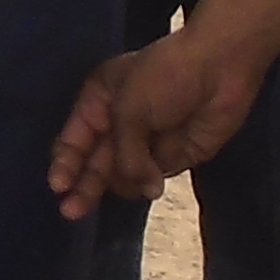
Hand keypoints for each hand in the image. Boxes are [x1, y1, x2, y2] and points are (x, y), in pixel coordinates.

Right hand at [50, 23, 264, 217]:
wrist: (220, 67)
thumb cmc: (165, 77)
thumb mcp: (129, 110)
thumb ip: (123, 155)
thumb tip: (143, 190)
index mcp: (99, 101)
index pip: (74, 140)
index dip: (65, 164)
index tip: (59, 187)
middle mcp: (118, 124)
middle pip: (95, 163)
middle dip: (85, 186)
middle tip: (72, 212)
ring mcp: (145, 142)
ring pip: (122, 176)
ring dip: (123, 183)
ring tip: (134, 181)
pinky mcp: (172, 157)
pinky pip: (150, 179)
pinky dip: (148, 183)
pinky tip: (152, 183)